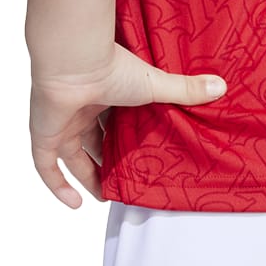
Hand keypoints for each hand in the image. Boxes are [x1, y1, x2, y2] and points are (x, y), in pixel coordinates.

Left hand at [30, 45, 226, 207]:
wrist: (75, 59)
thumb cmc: (112, 66)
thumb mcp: (154, 85)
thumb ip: (184, 90)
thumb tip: (221, 86)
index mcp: (101, 92)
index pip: (110, 121)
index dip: (121, 141)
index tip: (137, 158)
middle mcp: (78, 107)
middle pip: (90, 141)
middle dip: (104, 162)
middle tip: (122, 182)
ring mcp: (59, 121)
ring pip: (70, 155)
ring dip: (85, 176)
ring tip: (105, 197)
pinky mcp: (44, 133)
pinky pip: (45, 166)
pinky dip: (57, 185)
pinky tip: (74, 205)